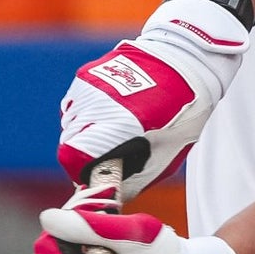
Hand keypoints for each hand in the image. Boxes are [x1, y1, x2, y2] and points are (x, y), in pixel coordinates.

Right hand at [58, 0, 248, 197]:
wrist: (186, 60)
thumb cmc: (182, 113)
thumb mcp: (166, 156)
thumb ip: (133, 178)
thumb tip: (111, 193)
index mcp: (120, 125)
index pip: (74, 158)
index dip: (83, 174)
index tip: (100, 178)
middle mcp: (97, 103)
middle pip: (68, 143)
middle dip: (83, 157)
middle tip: (109, 158)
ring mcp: (88, 87)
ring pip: (69, 124)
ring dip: (83, 135)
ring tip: (112, 134)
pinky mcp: (86, 75)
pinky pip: (75, 105)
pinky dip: (86, 116)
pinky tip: (110, 114)